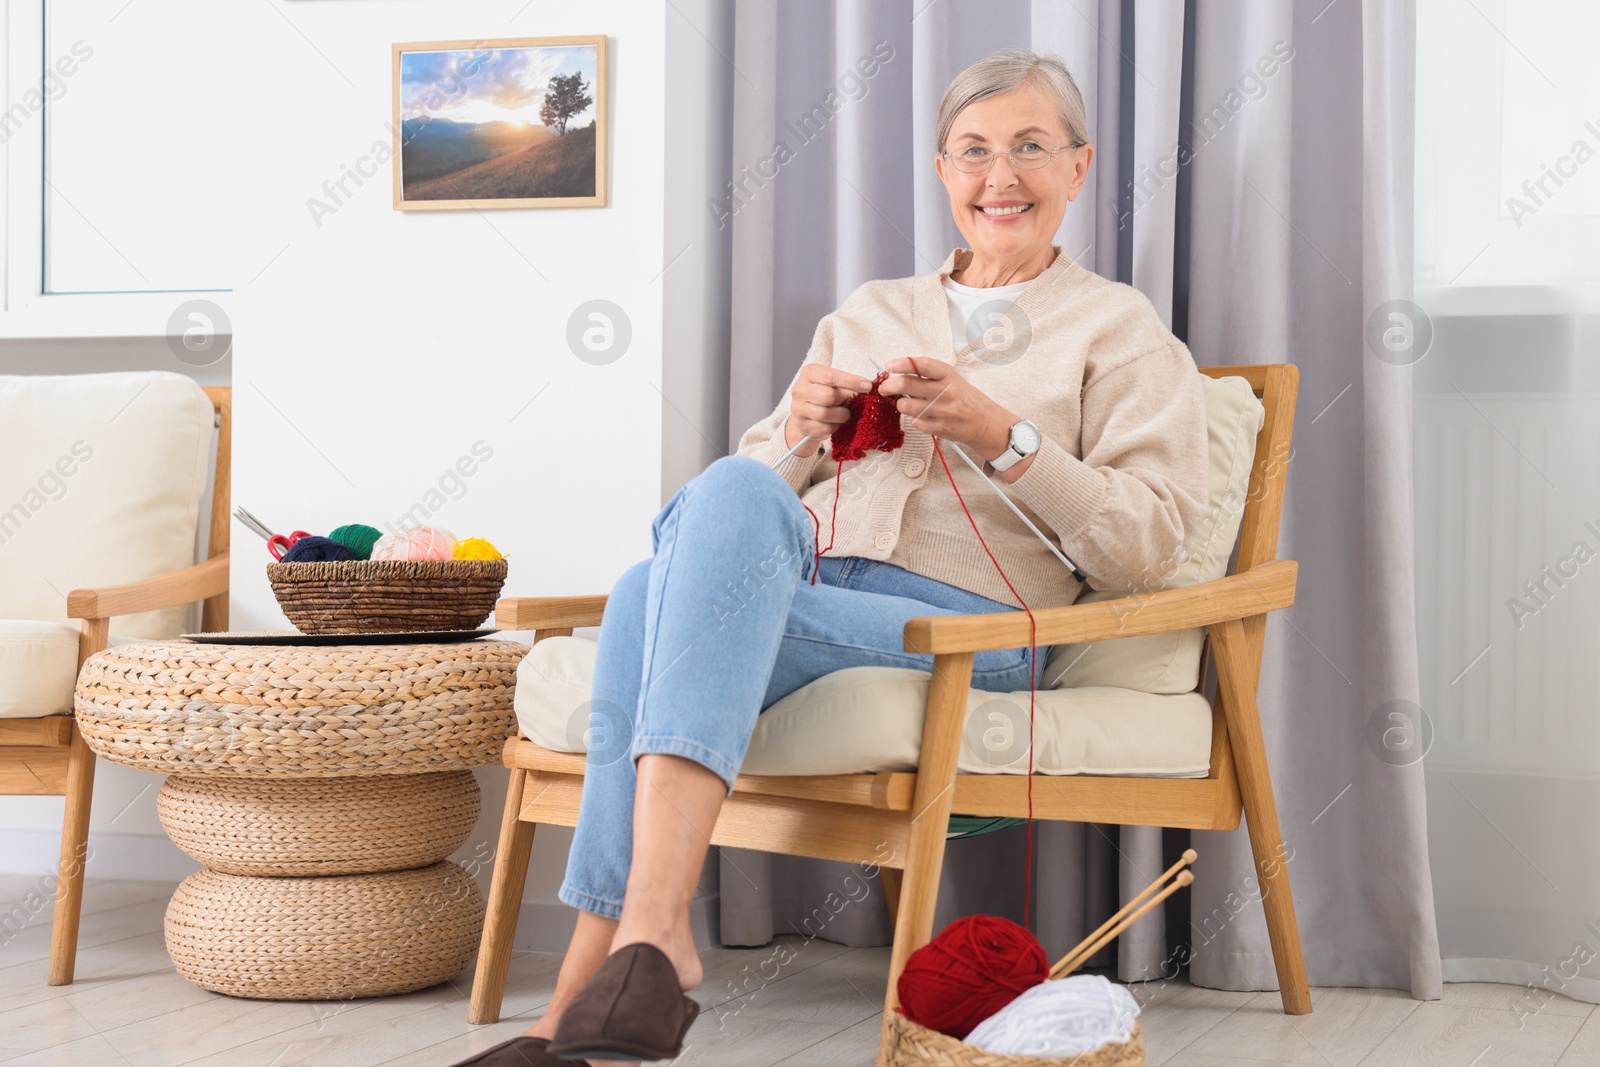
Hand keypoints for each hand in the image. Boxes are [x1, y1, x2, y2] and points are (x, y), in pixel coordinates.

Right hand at [785, 364, 873, 456]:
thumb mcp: (832, 383)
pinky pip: (825, 428)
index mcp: (809, 373)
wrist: (805, 414)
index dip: (851, 381)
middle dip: (845, 401)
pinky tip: (836, 423)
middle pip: (828, 396)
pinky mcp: (802, 425)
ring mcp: (798, 409)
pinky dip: (835, 427)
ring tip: (845, 414)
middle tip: (851, 403)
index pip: (831, 376)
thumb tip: (866, 387)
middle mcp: (800, 390)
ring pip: (826, 413)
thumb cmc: (824, 394)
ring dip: (842, 415)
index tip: (867, 386)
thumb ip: (846, 384)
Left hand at [880, 356, 1015, 460]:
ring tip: (904, 403)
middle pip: (906, 385)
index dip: (901, 363)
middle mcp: (945, 391)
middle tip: (885, 387)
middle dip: (889, 385)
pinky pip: (915, 423)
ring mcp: (942, 411)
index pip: (920, 365)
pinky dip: (914, 419)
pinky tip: (921, 416)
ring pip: (906, 406)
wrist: (985, 422)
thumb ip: (929, 375)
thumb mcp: (952, 379)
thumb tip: (900, 373)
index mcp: (948, 375)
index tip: (889, 366)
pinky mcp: (940, 428)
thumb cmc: (965, 398)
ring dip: (900, 404)